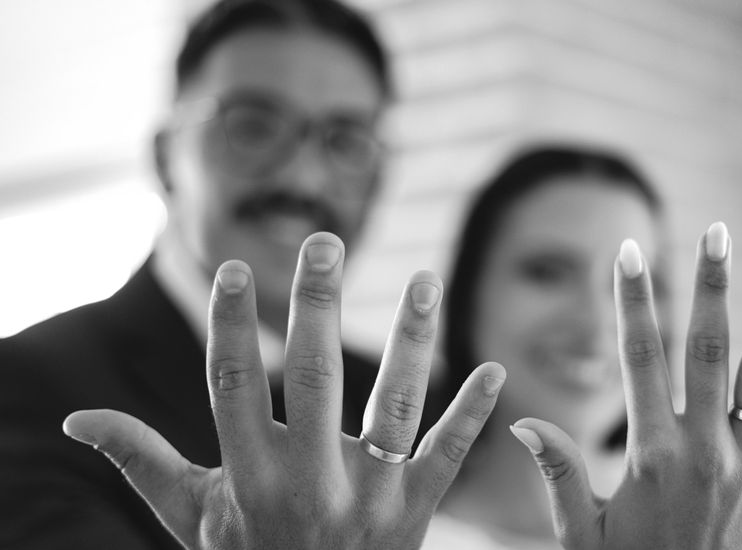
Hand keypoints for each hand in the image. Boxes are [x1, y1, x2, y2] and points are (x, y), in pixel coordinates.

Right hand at [62, 232, 504, 548]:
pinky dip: (472, 412)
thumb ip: (142, 460)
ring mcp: (372, 498)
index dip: (234, 326)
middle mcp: (312, 485)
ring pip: (394, 404)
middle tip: (326, 242)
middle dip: (318, 307)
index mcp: (250, 480)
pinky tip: (495, 369)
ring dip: (411, 339)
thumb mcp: (190, 516)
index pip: (235, 388)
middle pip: (315, 381)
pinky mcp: (418, 510)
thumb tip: (78, 419)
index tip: (237, 269)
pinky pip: (448, 455)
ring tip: (423, 278)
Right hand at [510, 222, 741, 549]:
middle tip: (716, 233)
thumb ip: (557, 472)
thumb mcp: (581, 533)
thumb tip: (523, 421)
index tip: (627, 254)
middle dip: (710, 287)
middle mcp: (705, 449)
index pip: (638, 360)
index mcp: (652, 455)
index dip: (631, 303)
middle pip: (708, 351)